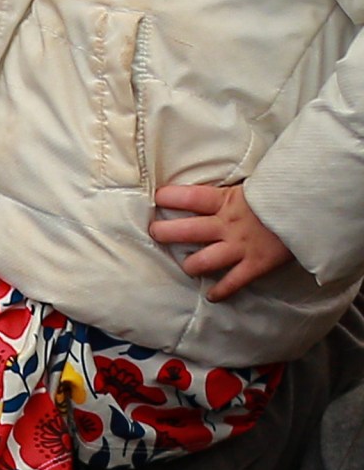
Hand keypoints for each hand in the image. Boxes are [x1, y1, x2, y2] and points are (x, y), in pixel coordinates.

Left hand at [151, 182, 294, 301]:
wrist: (314, 209)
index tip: (156, 199)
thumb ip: (234, 188)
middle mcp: (228, 224)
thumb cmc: (284, 192)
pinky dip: (221, 291)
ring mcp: (240, 246)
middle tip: (155, 233)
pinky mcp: (256, 264)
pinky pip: (233, 282)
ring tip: (184, 266)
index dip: (168, 197)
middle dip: (164, 233)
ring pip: (203, 261)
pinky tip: (212, 296)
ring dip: (189, 265)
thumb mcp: (255, 184)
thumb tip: (222, 173)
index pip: (188, 196)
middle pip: (185, 231)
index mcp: (227, 200)